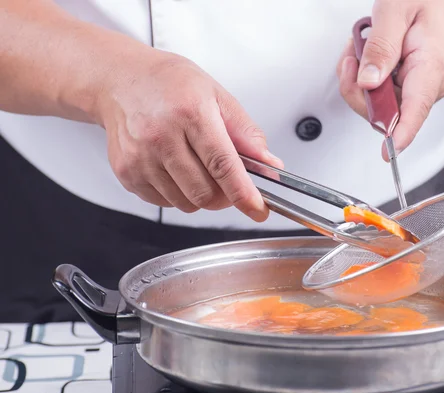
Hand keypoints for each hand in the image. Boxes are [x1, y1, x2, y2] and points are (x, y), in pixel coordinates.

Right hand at [95, 50, 282, 221]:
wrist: (121, 80)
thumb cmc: (169, 84)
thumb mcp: (216, 95)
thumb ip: (246, 133)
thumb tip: (269, 165)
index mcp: (190, 112)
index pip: (222, 164)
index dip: (243, 193)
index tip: (257, 209)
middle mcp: (161, 136)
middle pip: (204, 192)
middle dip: (225, 197)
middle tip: (228, 183)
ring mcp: (140, 157)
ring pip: (185, 203)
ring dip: (201, 196)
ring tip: (197, 167)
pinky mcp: (126, 172)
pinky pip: (164, 202)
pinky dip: (178, 194)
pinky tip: (175, 168)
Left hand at [337, 0, 443, 159]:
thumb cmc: (430, 5)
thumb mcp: (398, 10)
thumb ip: (381, 46)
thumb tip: (367, 82)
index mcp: (431, 66)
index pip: (417, 108)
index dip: (401, 132)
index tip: (389, 151)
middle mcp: (428, 87)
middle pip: (384, 111)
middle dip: (357, 88)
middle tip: (354, 53)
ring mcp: (418, 94)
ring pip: (376, 106)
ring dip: (359, 79)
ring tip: (363, 47)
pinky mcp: (407, 94)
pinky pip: (379, 98)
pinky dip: (366, 79)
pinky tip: (369, 57)